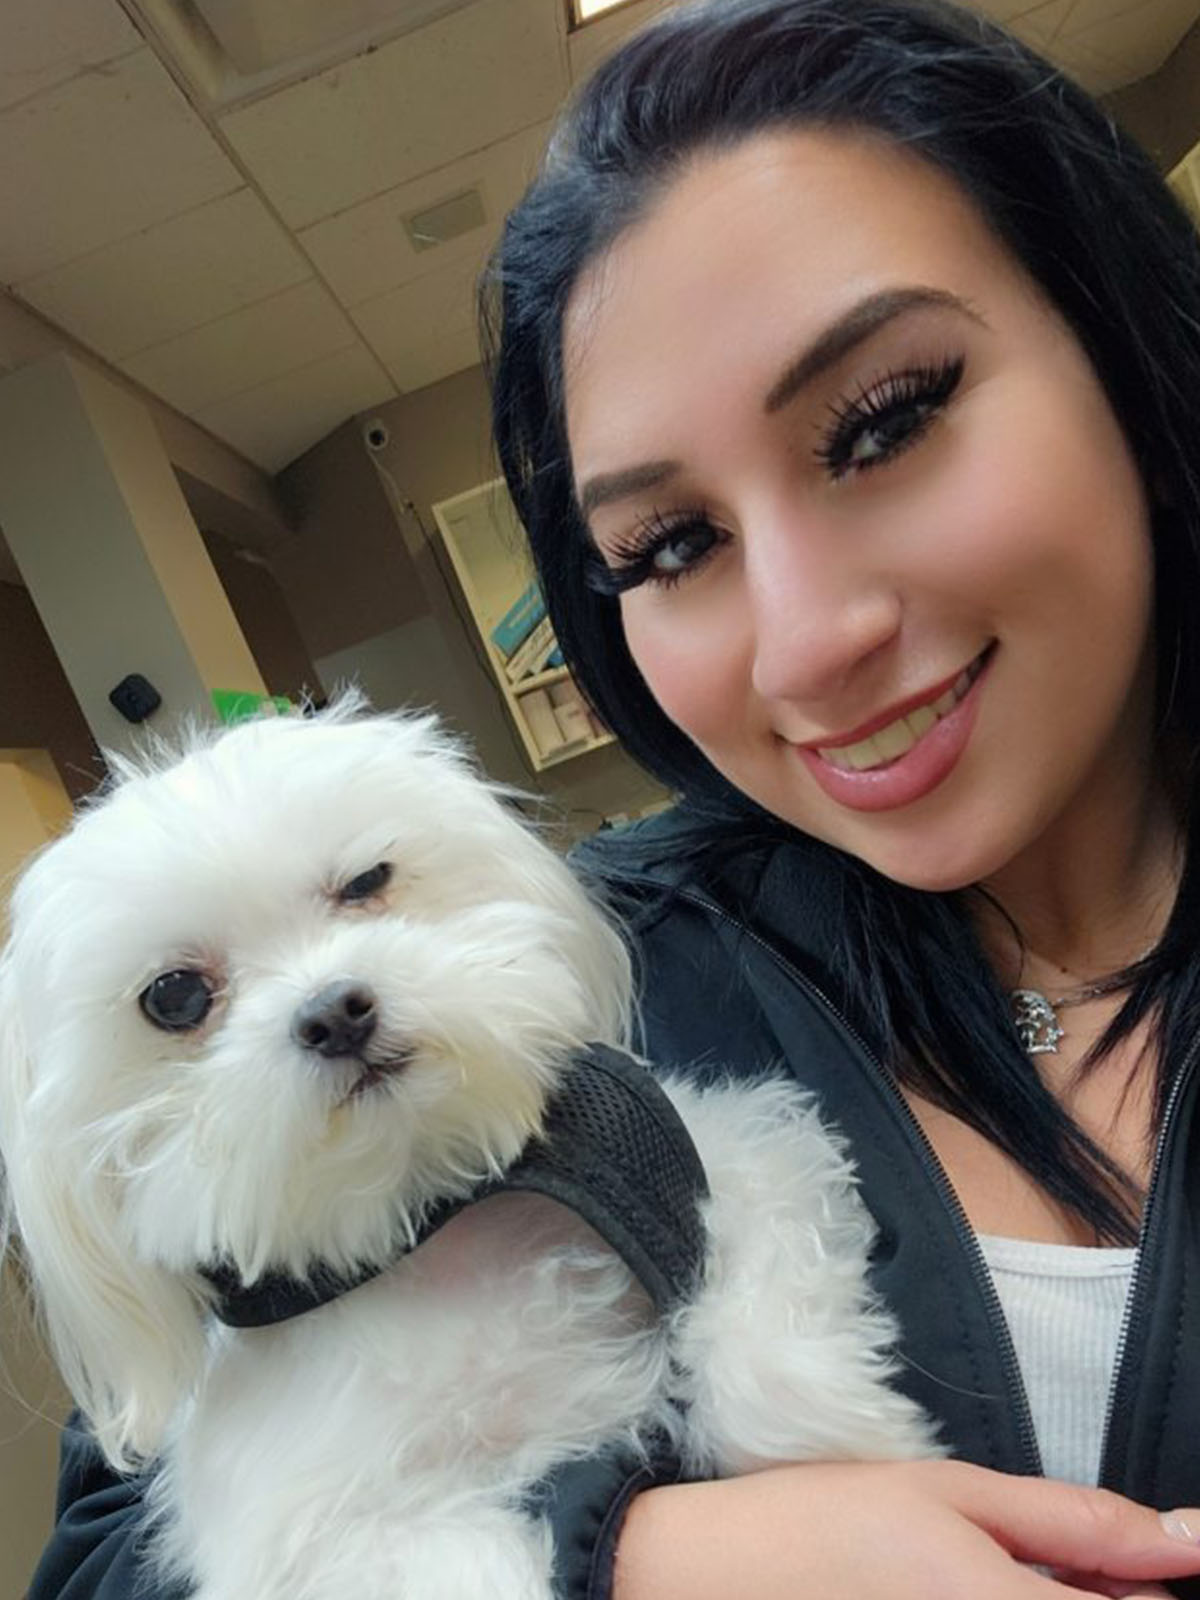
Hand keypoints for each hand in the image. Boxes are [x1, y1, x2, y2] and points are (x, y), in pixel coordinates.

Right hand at [613, 1460, 1199, 1599]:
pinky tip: (982, 1592)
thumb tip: (1182, 1537)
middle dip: (1107, 1594)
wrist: (717, 1578)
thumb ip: (1075, 1524)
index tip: (1167, 1548)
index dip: (1155, 1578)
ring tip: (1016, 1575)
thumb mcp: (951, 1493)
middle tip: (1065, 1560)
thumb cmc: (826, 1521)